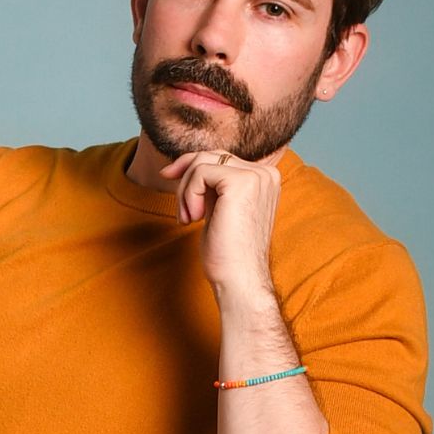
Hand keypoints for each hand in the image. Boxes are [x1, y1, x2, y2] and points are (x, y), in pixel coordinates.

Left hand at [159, 149, 280, 298]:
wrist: (239, 277)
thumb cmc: (227, 251)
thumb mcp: (218, 208)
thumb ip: (211, 185)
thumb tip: (180, 165)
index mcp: (264, 178)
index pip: (221, 157)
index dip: (190, 166)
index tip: (167, 177)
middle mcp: (265, 173)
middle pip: (211, 155)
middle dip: (185, 177)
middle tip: (180, 210)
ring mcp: (256, 176)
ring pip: (202, 163)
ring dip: (185, 191)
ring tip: (188, 218)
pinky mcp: (242, 182)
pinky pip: (200, 173)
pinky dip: (189, 195)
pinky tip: (193, 218)